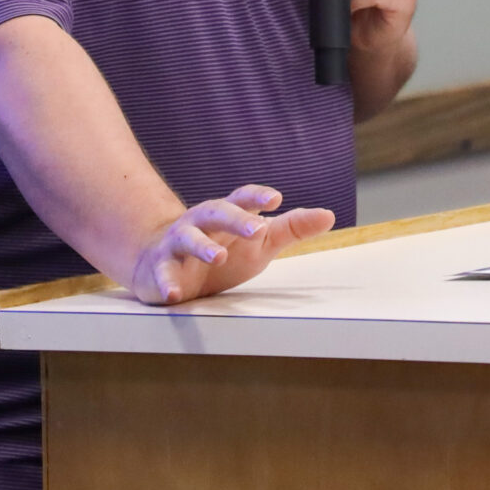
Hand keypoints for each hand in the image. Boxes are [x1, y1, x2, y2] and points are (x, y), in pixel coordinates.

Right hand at [126, 184, 333, 305]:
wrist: (161, 262)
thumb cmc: (221, 249)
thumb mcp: (259, 241)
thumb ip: (292, 228)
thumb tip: (329, 215)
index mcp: (226, 214)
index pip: (242, 199)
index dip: (257, 197)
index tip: (276, 199)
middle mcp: (200, 223)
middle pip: (216, 213)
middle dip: (236, 219)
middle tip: (257, 229)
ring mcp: (177, 244)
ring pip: (188, 239)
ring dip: (202, 247)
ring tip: (218, 257)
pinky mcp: (160, 269)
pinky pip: (162, 274)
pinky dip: (167, 283)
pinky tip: (174, 292)